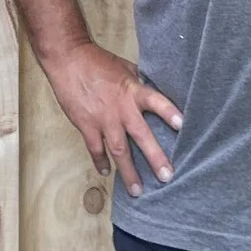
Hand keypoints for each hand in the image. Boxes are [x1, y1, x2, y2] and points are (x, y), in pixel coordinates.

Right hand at [40, 40, 181, 197]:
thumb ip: (139, 84)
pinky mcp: (86, 125)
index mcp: (133, 91)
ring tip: (138, 191)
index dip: (169, 113)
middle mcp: (121, 108)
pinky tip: (106, 172)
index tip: (183, 126)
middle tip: (167, 177)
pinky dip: (101, 162)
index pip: (157, 102)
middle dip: (155, 157)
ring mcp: (103, 119)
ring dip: (129, 172)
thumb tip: (154, 93)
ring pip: (119, 151)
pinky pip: (96, 149)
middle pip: (142, 136)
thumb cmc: (98, 61)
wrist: (68, 59)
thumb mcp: (125, 68)